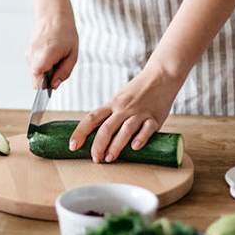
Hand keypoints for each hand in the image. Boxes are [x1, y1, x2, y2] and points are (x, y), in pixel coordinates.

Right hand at [27, 14, 77, 89]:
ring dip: (45, 71)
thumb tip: (54, 86)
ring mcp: (29, 52)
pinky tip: (50, 55)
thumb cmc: (65, 33)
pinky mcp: (28, 52)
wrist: (54, 16)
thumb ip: (64, 72)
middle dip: (46, 79)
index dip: (44, 85)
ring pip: (35, 73)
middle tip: (58, 67)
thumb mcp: (72, 55)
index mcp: (46, 54)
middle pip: (36, 78)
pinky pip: (34, 66)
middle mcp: (34, 54)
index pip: (37, 77)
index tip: (51, 85)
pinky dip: (42, 65)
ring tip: (55, 58)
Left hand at [69, 62, 183, 162]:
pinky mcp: (155, 117)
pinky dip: (140, 138)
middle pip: (107, 128)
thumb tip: (97, 135)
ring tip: (110, 158)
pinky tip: (135, 147)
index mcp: (112, 104)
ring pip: (125, 130)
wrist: (161, 75)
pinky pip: (147, 129)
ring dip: (116, 146)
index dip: (80, 132)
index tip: (72, 146)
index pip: (91, 118)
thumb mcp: (120, 98)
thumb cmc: (138, 90)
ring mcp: (139, 113)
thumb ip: (110, 114)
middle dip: (98, 145)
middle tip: (95, 159)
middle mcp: (123, 108)